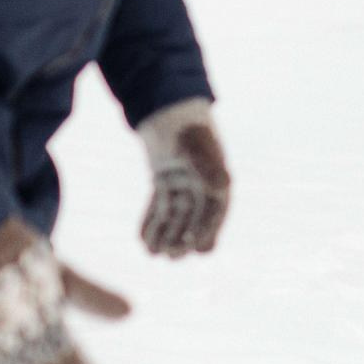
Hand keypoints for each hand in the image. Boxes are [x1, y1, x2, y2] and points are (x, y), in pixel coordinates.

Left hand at [137, 98, 230, 256]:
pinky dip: (152, 221)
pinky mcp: (165, 179)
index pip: (214, 212)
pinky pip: (160, 205)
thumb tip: (221, 184)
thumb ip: (209, 165)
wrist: (167, 107)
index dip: (206, 230)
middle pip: (194, 218)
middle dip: (183, 238)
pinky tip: (142, 238)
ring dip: (165, 234)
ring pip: (175, 215)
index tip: (195, 246)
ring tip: (152, 252)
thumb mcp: (197, 145)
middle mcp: (202, 184)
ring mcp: (183, 182)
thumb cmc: (186, 126)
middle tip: (170, 255)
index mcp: (217, 179)